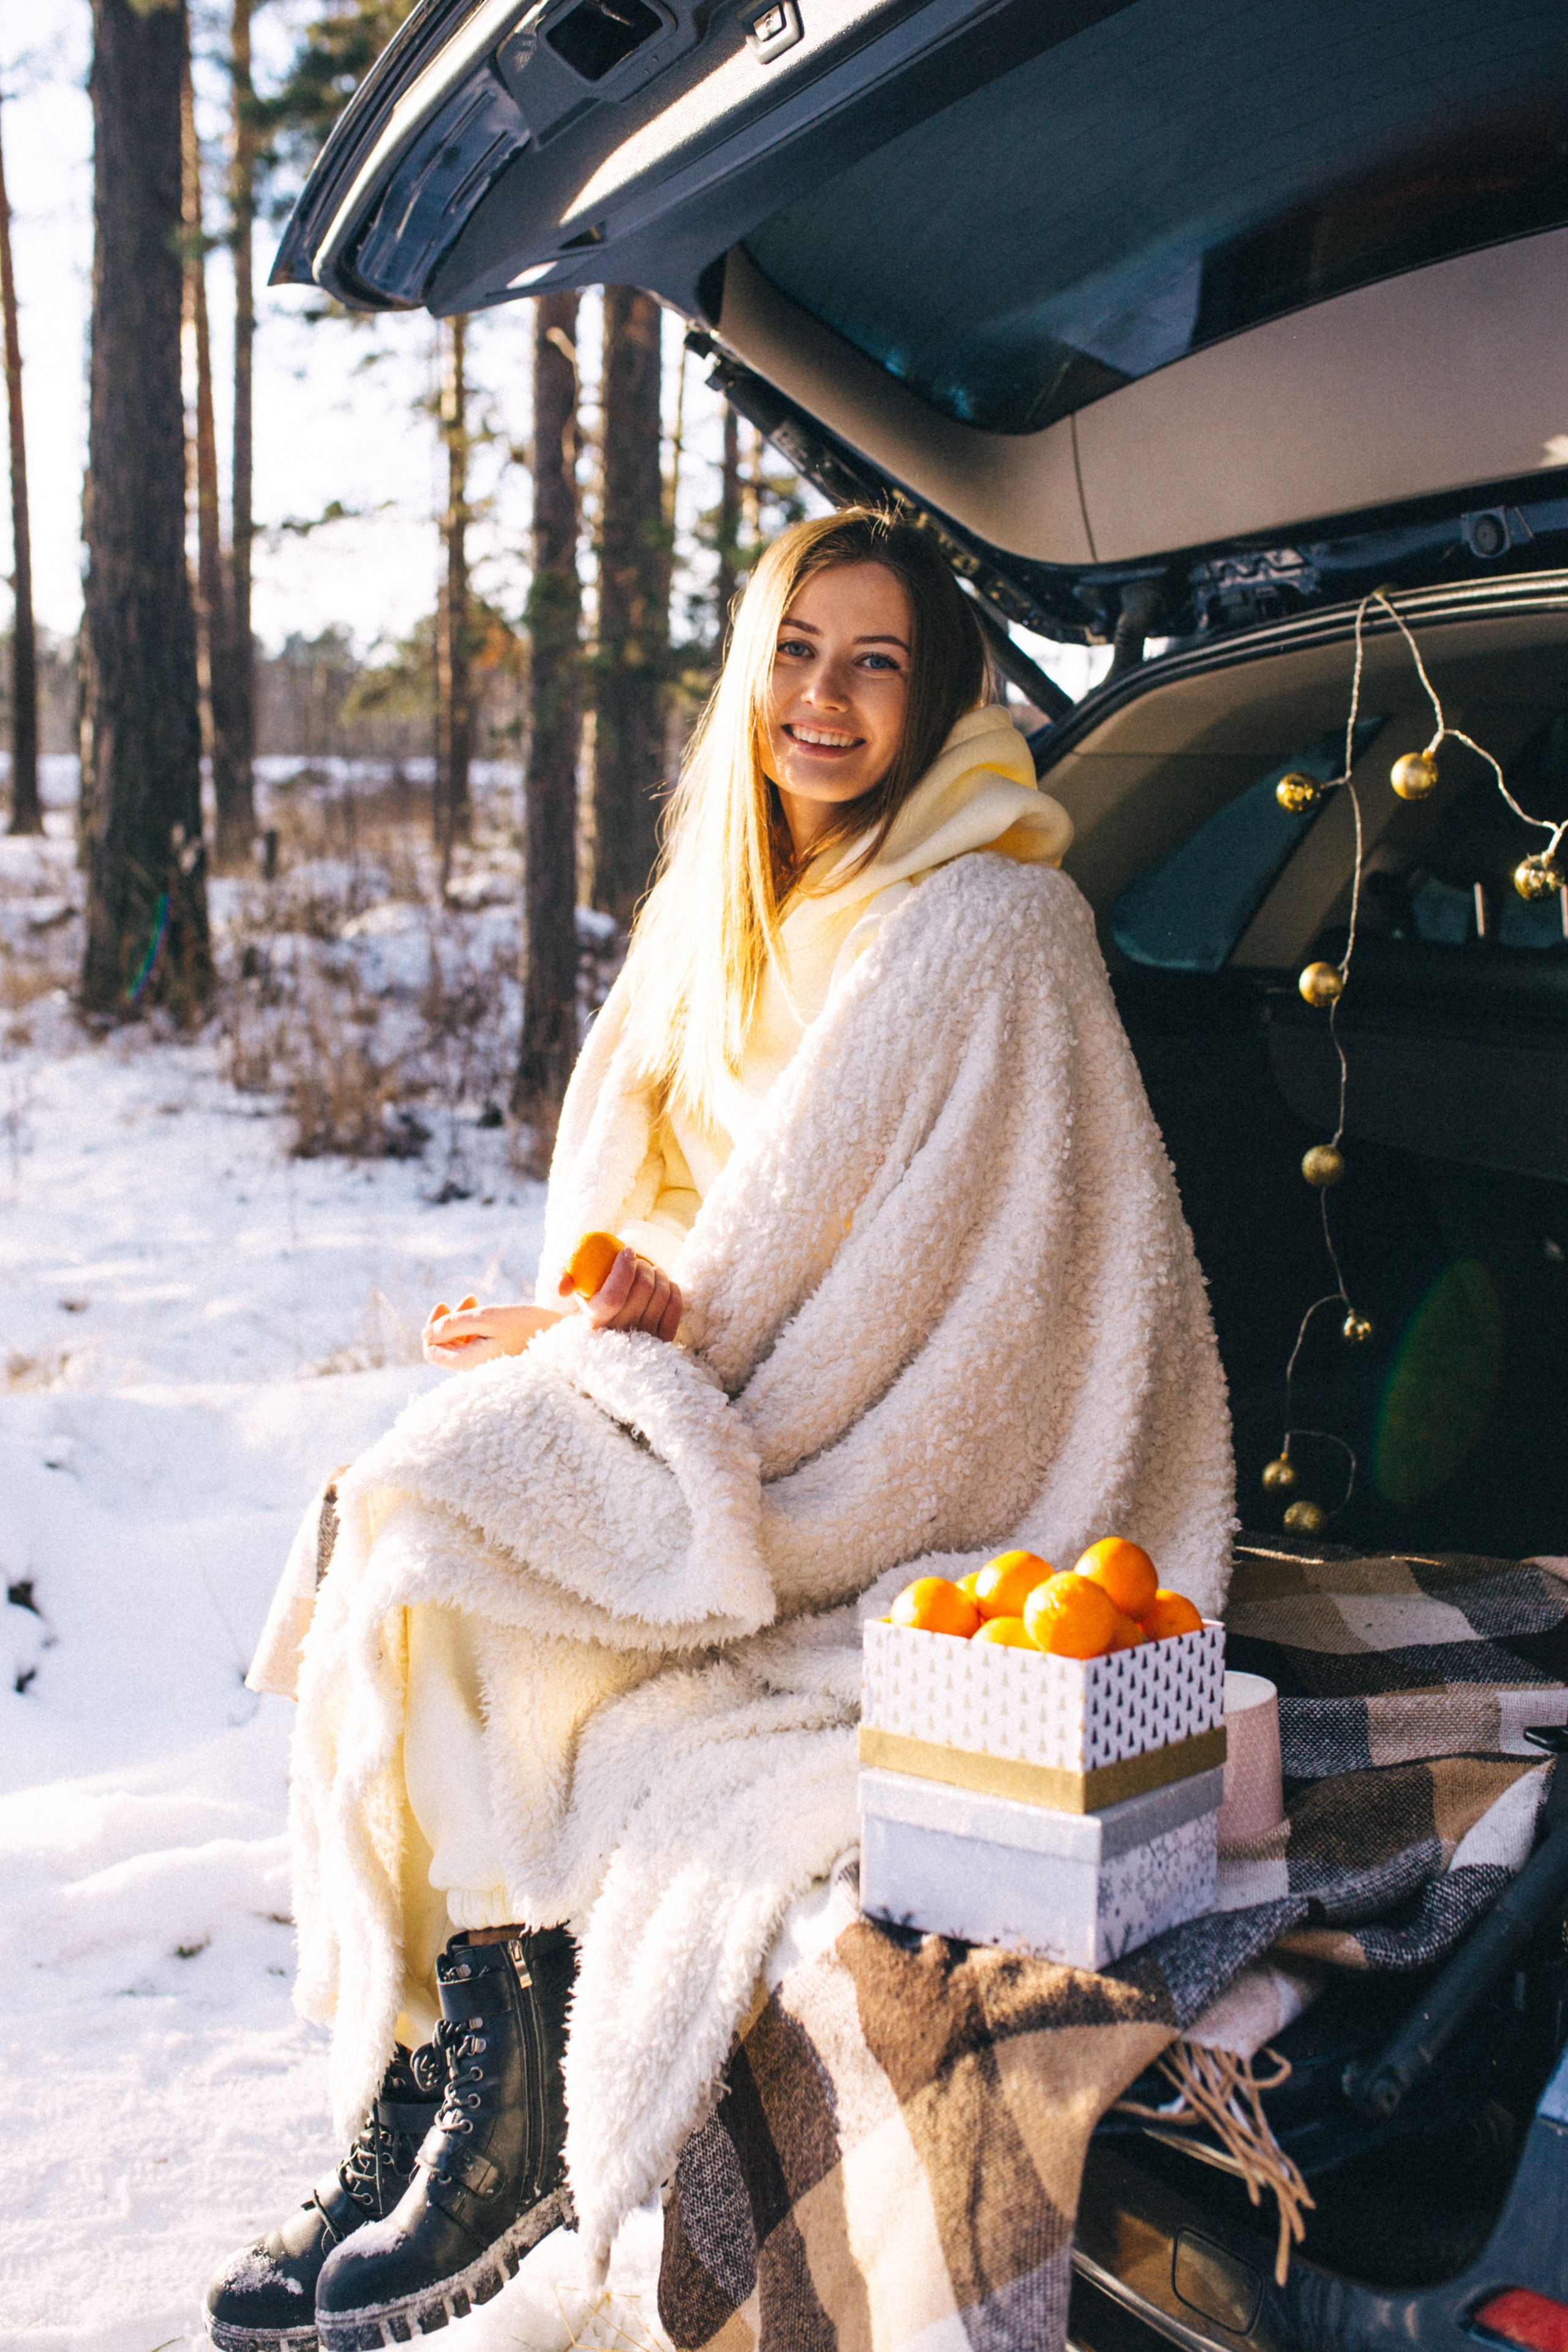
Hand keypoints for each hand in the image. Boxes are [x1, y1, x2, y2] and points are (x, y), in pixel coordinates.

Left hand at [422, 1293, 562, 1369]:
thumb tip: (425, 1334)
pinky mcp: (497, 1361)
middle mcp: (474, 1370)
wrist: (564, 1338)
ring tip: (475, 1300)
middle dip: (448, 1320)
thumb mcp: (489, 1318)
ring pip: (461, 1344)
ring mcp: (486, 1367)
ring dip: (462, 1321)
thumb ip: (454, 1325)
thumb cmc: (528, 1326)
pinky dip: (476, 1327)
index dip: (431, 1326)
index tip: (444, 1304)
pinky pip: (476, 1346)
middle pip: (445, 1347)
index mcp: (468, 1363)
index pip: (431, 1350)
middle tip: (467, 1298)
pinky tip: (486, 1312)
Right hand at [557, 1245, 681, 1341]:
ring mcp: (644, 1339)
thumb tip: (563, 1290)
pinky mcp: (664, 1339)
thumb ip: (561, 1279)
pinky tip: (663, 1283)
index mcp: (595, 1322)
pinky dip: (672, 1288)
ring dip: (659, 1273)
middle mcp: (620, 1336)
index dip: (624, 1269)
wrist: (609, 1327)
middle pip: (643, 1289)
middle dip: (643, 1265)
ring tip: (649, 1270)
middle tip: (637, 1260)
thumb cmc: (591, 1298)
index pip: (614, 1297)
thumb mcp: (572, 1287)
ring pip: (662, 1294)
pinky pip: (675, 1306)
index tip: (626, 1251)